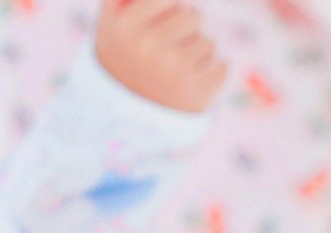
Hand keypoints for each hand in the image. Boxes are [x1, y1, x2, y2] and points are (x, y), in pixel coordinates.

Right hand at [94, 0, 224, 112]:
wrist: (125, 122)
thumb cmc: (121, 63)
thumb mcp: (109, 25)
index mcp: (127, 26)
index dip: (169, 9)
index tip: (163, 22)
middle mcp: (149, 45)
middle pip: (193, 15)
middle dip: (185, 30)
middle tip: (167, 51)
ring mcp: (174, 69)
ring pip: (207, 42)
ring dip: (196, 55)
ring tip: (173, 73)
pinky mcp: (196, 90)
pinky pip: (221, 65)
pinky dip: (210, 74)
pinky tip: (188, 85)